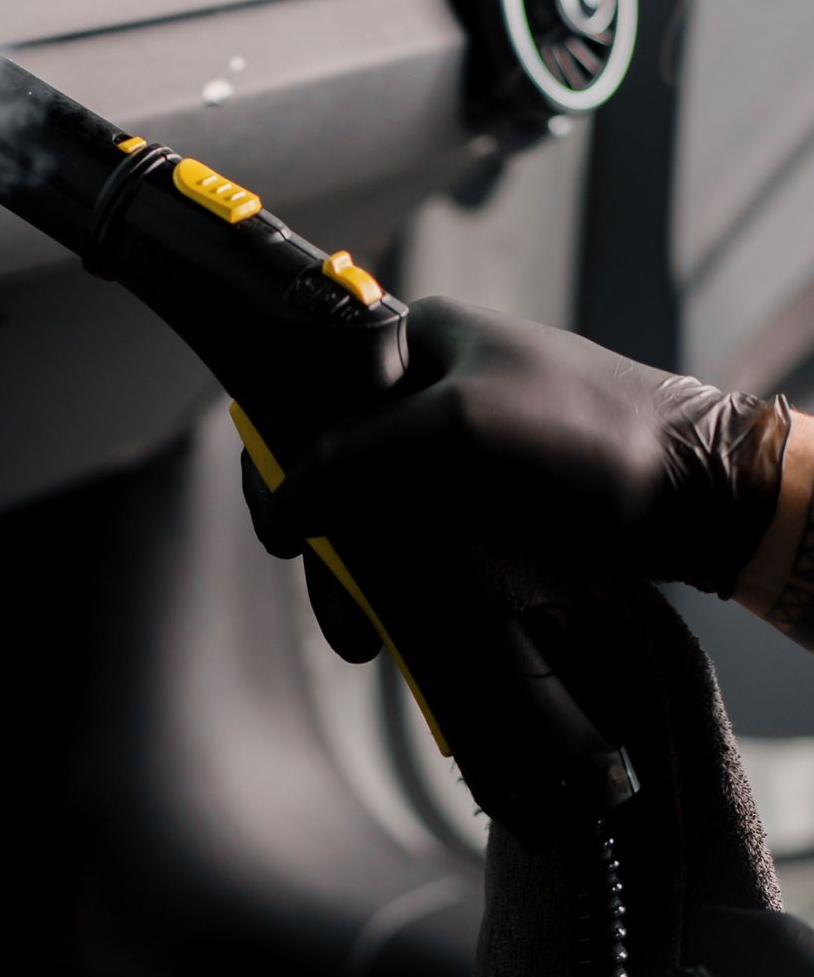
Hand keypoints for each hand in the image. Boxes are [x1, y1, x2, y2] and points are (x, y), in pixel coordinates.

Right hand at [243, 299, 788, 601]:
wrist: (694, 490)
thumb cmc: (581, 433)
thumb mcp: (454, 428)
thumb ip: (354, 456)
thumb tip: (282, 503)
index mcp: (416, 340)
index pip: (310, 387)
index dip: (281, 457)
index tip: (281, 528)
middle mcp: (431, 388)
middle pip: (339, 464)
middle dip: (330, 541)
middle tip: (337, 606)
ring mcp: (461, 446)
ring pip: (377, 512)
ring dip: (363, 575)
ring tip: (366, 636)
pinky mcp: (489, 500)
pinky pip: (421, 540)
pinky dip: (403, 582)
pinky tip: (397, 624)